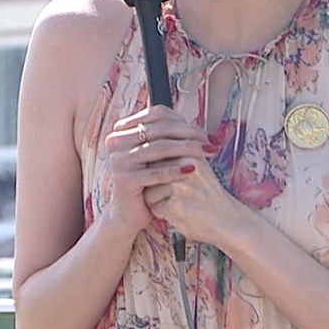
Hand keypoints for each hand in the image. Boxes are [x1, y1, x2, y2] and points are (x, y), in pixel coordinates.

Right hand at [103, 105, 209, 235]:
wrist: (129, 213)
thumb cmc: (147, 181)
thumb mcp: (156, 156)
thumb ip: (169, 137)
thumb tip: (198, 126)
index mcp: (123, 130)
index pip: (157, 115)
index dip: (185, 122)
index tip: (207, 133)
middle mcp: (116, 141)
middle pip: (160, 130)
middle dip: (190, 134)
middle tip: (212, 141)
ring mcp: (118, 160)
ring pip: (158, 149)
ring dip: (187, 149)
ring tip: (208, 152)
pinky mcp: (124, 180)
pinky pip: (155, 172)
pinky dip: (175, 170)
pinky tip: (193, 169)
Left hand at [142, 153, 246, 247]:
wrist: (228, 220)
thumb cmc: (206, 192)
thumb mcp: (197, 165)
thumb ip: (176, 153)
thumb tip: (147, 142)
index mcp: (190, 151)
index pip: (156, 157)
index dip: (160, 172)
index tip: (177, 181)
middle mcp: (185, 165)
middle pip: (149, 172)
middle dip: (155, 185)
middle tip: (178, 193)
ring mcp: (181, 185)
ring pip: (148, 192)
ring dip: (157, 201)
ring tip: (179, 203)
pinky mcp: (176, 205)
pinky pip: (154, 208)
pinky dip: (162, 213)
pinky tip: (179, 213)